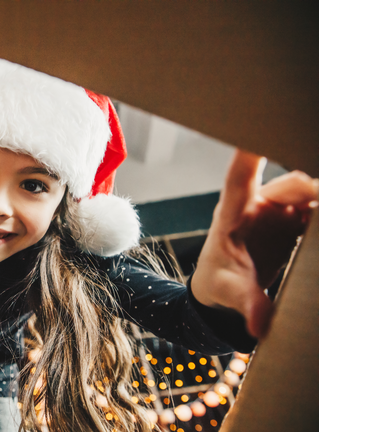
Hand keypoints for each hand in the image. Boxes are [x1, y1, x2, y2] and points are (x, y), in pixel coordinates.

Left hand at [191, 150, 318, 338]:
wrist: (223, 288)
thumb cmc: (217, 282)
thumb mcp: (227, 292)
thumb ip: (246, 304)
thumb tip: (259, 326)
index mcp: (232, 214)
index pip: (239, 178)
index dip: (248, 155)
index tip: (254, 136)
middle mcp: (258, 204)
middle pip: (292, 185)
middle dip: (317, 187)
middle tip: (331, 198)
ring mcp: (279, 210)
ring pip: (311, 193)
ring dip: (327, 198)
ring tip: (336, 215)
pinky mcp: (295, 220)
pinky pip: (319, 209)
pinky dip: (331, 212)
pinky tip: (338, 222)